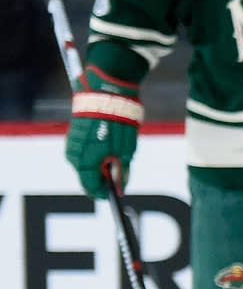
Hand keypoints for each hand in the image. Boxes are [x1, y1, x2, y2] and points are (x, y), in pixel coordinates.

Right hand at [65, 68, 141, 198]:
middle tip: (119, 172)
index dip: (104, 193)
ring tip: (115, 154)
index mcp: (85, 163)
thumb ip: (121, 172)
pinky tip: (106, 146)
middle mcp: (73, 157)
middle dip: (102, 178)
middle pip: (87, 176)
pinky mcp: (72, 136)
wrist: (106, 95)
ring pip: (85, 164)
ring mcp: (71, 146)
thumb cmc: (118, 124)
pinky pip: (83, 152)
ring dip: (99, 165)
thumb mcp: (126, 152)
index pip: (91, 188)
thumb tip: (121, 188)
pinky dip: (94, 154)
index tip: (115, 194)